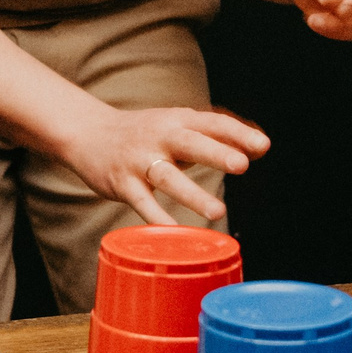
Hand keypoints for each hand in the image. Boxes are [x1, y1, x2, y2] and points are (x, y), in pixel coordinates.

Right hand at [56, 104, 269, 224]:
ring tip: (217, 212)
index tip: (263, 146)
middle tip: (242, 165)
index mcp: (178, 120)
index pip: (212, 123)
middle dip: (215, 153)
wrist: (88, 133)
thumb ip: (218, 136)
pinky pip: (142, 202)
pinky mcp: (122, 183)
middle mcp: (159, 136)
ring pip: (167, 177)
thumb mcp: (179, 126)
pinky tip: (175, 232)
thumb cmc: (145, 133)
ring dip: (192, 194)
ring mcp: (139, 160)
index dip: (237, 134)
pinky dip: (157, 218)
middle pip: (190, 143)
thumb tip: (262, 147)